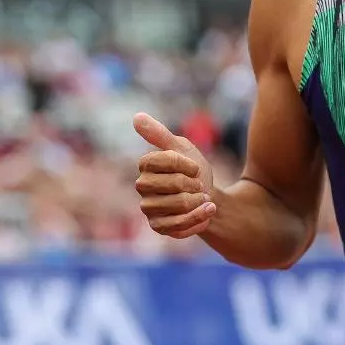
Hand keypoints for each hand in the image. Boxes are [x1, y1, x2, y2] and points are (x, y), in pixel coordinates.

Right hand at [133, 112, 216, 238]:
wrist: (206, 196)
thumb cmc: (193, 170)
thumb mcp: (182, 147)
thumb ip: (159, 134)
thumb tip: (136, 117)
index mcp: (145, 165)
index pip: (168, 161)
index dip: (188, 165)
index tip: (195, 167)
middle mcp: (142, 187)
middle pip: (176, 184)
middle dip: (195, 184)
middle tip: (198, 185)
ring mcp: (148, 208)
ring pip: (180, 205)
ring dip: (199, 200)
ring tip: (201, 198)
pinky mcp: (158, 227)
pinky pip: (181, 225)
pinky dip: (200, 216)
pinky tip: (207, 210)